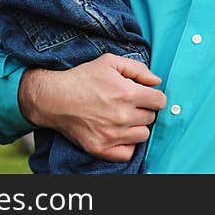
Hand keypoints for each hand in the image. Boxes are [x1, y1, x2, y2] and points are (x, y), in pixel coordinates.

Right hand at [18, 54, 166, 161]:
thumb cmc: (83, 78)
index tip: (145, 95)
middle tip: (129, 104)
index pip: (160, 101)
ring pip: (143, 135)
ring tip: (123, 118)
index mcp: (127, 93)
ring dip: (136, 126)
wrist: (54, 98)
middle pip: (151, 117)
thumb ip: (138, 69)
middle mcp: (122, 116)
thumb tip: (157, 81)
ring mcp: (112, 135)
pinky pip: (128, 153)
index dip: (154, 96)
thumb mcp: (110, 62)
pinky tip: (118, 133)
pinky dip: (127, 145)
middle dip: (144, 109)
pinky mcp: (101, 148)